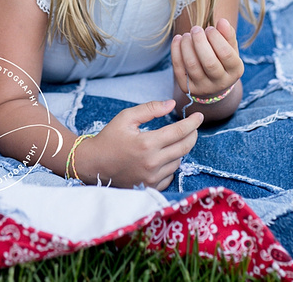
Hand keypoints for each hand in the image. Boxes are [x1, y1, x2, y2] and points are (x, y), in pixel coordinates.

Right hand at [78, 100, 202, 190]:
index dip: (192, 122)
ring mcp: (152, 177)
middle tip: (192, 127)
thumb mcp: (126, 117)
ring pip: (178, 161)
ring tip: (172, 141)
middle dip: (192, 135)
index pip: (179, 131)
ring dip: (180, 149)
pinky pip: (171, 175)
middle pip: (185, 147)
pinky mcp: (150, 186)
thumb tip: (171, 105)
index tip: (198, 116)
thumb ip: (150, 109)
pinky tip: (164, 157)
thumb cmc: (109, 138)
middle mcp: (152, 162)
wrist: (94, 164)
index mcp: (147, 143)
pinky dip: (171, 164)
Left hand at [171, 18, 242, 99]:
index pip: (226, 54)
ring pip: (192, 65)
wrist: (212, 85)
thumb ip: (227, 35)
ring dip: (187, 46)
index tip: (210, 28)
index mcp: (235, 71)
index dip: (216, 38)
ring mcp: (203, 87)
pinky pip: (179, 69)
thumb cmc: (222, 60)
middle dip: (200, 42)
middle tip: (196, 28)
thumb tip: (222, 21)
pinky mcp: (187, 88)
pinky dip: (176, 51)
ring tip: (186, 35)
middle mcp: (220, 82)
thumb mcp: (230, 48)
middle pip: (209, 62)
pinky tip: (178, 39)